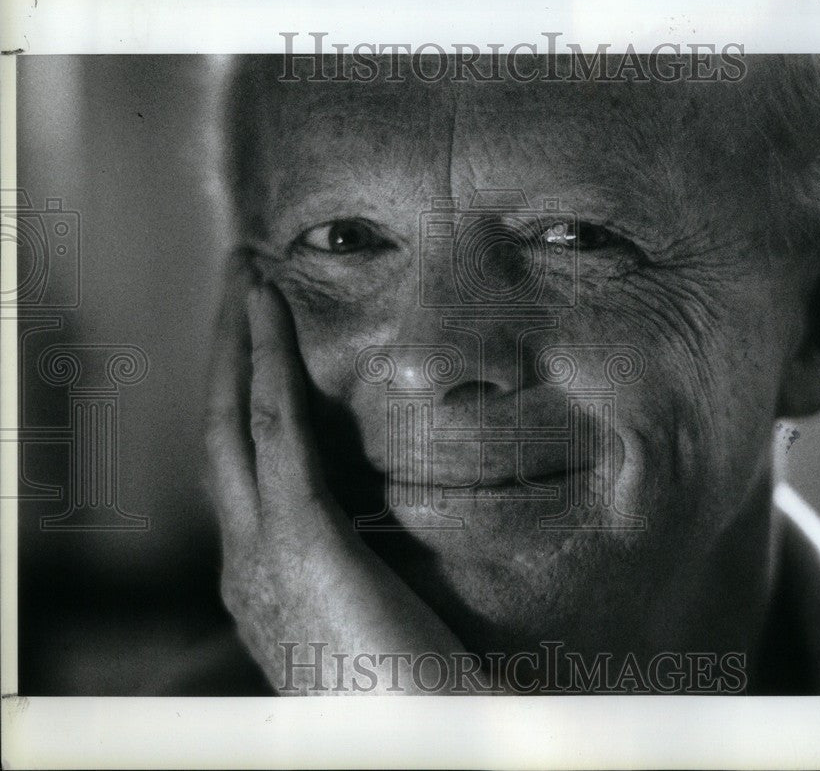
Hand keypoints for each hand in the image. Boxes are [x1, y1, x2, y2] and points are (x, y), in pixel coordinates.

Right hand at [204, 251, 469, 693]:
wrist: (415, 746)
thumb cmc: (409, 702)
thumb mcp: (368, 632)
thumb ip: (359, 583)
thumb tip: (384, 553)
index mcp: (263, 582)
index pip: (242, 472)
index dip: (240, 400)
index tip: (255, 345)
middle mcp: (243, 563)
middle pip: (220, 434)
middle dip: (223, 355)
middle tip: (236, 286)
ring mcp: (260, 551)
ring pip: (233, 419)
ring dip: (237, 342)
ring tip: (246, 279)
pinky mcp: (299, 538)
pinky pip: (273, 429)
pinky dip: (266, 363)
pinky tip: (270, 312)